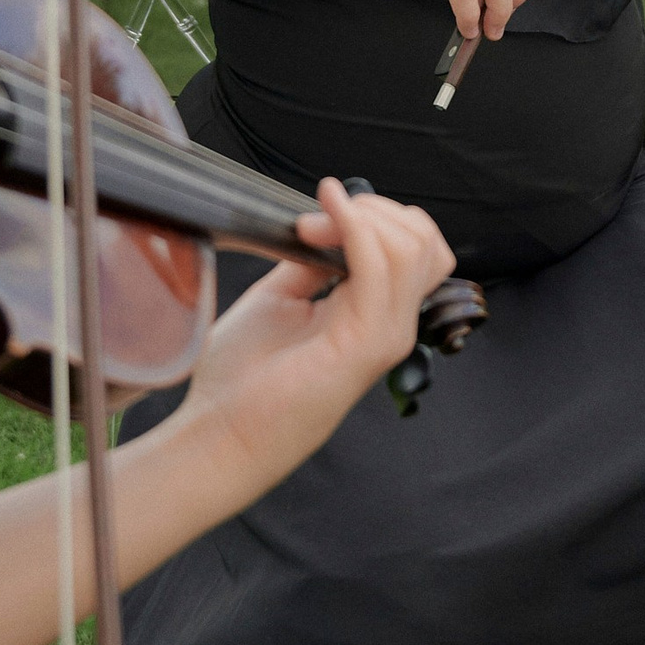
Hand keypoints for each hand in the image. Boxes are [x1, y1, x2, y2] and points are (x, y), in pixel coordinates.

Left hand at [176, 178, 456, 473]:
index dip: (374, 216)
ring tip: (312, 223)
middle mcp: (391, 327)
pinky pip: (377, 269)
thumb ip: (311, 263)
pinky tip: (319, 221)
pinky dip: (352, 230)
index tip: (317, 214)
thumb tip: (323, 224)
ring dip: (360, 217)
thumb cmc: (243, 381)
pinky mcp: (363, 344)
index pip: (416, 248)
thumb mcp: (281, 299)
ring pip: (410, 248)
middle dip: (372, 209)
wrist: (221, 435)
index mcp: (375, 318)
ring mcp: (384, 336)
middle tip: (315, 218)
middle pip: (423, 241)